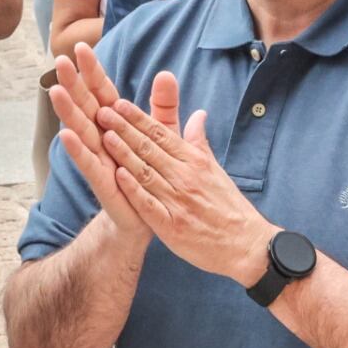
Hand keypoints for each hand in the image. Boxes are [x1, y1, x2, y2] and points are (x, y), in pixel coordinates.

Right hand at [43, 45, 152, 241]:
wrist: (147, 217)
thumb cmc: (150, 171)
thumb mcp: (162, 134)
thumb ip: (163, 105)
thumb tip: (167, 73)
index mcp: (116, 124)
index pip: (102, 92)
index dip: (92, 71)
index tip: (81, 46)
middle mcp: (102, 138)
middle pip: (86, 106)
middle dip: (73, 84)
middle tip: (59, 60)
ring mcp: (99, 159)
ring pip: (81, 131)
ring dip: (67, 112)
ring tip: (55, 91)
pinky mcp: (102, 182)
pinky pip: (88, 164)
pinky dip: (77, 150)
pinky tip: (65, 134)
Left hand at [92, 71, 275, 284]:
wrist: (245, 244)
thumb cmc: (228, 206)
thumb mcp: (215, 169)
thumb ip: (199, 142)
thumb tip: (198, 114)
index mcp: (194, 161)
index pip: (161, 135)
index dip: (138, 119)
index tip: (119, 103)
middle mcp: (185, 177)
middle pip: (149, 149)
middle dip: (124, 129)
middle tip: (102, 111)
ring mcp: (178, 201)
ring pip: (146, 172)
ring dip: (124, 154)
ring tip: (104, 136)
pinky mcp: (172, 226)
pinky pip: (149, 205)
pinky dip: (134, 190)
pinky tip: (119, 176)